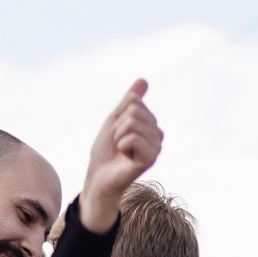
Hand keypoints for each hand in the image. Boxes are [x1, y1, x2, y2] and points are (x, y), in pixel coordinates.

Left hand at [79, 80, 161, 232]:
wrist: (99, 176)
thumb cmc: (106, 151)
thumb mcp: (115, 119)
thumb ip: (129, 101)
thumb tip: (143, 80)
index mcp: (151, 125)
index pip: (134, 101)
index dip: (118, 115)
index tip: (117, 131)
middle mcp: (158, 135)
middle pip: (134, 110)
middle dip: (118, 125)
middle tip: (117, 143)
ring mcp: (156, 147)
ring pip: (133, 122)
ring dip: (118, 136)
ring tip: (121, 150)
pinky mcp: (151, 159)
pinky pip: (133, 137)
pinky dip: (121, 145)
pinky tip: (125, 157)